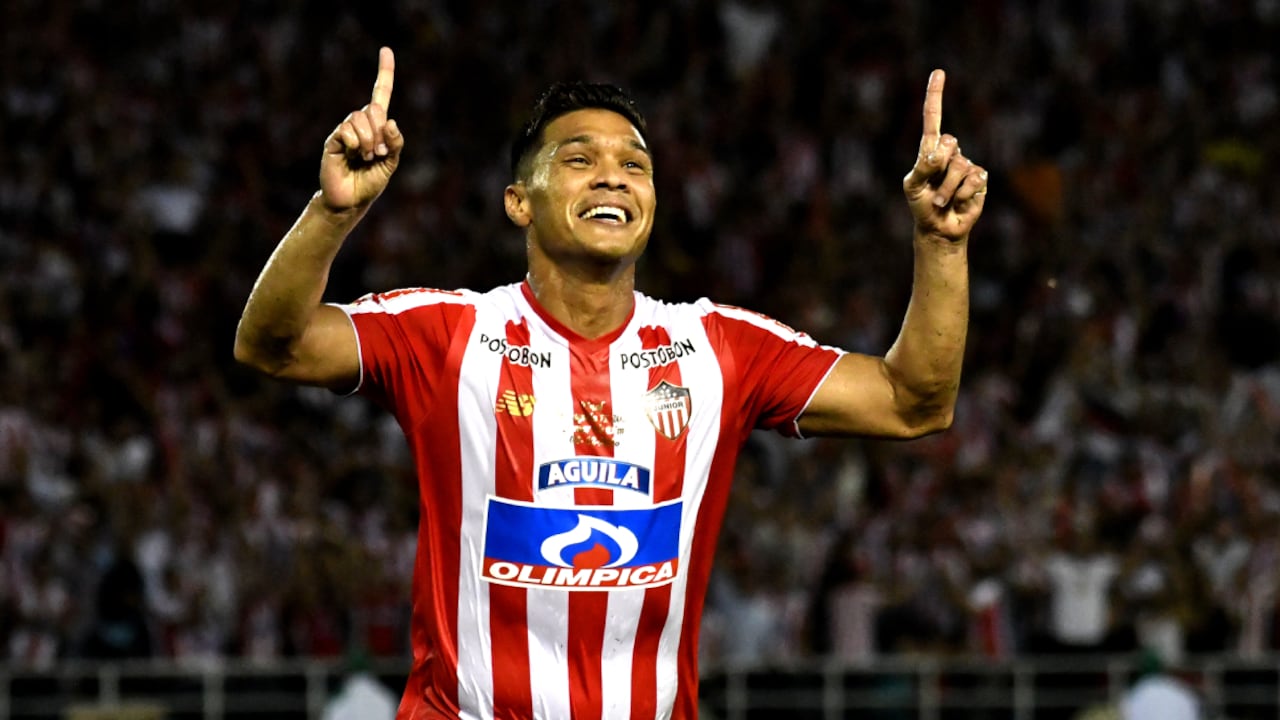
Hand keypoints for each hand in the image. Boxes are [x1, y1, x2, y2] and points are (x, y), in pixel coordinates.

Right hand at [319, 47, 403, 211]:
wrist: (350, 201)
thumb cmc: (370, 183)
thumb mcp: (391, 164)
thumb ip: (396, 144)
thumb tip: (391, 122)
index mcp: (377, 126)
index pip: (380, 94)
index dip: (384, 72)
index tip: (386, 50)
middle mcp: (360, 123)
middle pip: (374, 109)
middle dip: (381, 132)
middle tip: (378, 153)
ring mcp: (345, 130)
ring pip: (360, 118)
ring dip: (369, 141)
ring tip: (365, 158)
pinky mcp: (333, 139)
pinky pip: (346, 130)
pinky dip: (355, 143)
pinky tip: (352, 155)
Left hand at [902, 70, 986, 241]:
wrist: (939, 228)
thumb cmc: (922, 205)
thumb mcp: (913, 187)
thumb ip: (923, 167)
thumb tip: (942, 152)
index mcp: (929, 150)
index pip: (933, 119)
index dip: (935, 96)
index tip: (938, 73)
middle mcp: (950, 152)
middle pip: (949, 143)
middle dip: (939, 168)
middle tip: (933, 189)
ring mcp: (966, 164)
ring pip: (959, 166)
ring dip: (947, 189)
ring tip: (943, 201)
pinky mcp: (980, 178)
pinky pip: (973, 180)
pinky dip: (962, 195)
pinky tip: (959, 201)